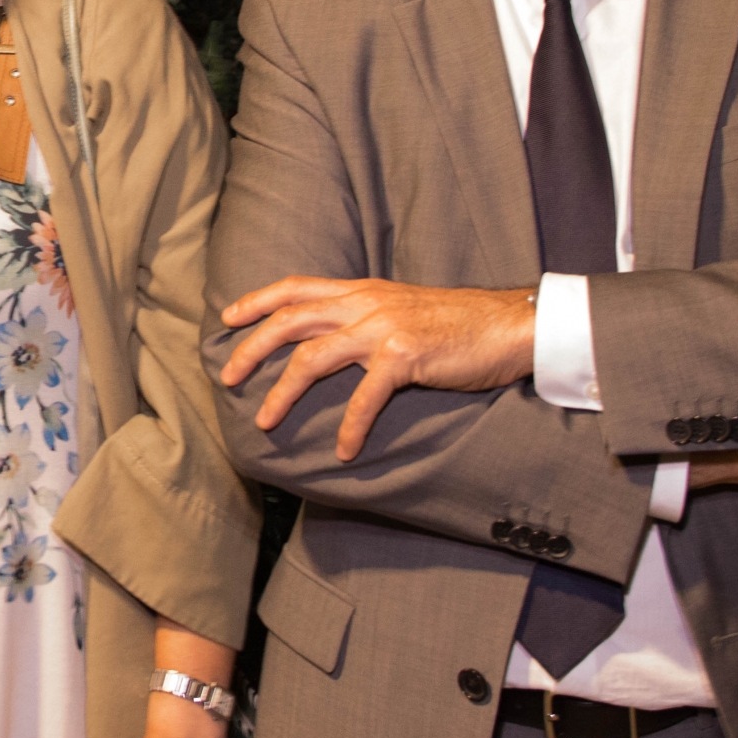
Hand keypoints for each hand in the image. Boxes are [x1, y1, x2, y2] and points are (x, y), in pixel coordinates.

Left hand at [217, 278, 536, 460]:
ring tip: (266, 421)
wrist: (510, 325)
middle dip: (252, 349)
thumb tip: (336, 338)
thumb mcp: (404, 308)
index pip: (297, 286)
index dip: (258, 300)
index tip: (227, 318)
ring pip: (312, 358)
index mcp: (363, 291)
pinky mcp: (405, 356)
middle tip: (228, 378)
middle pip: (290, 321)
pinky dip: (350, 428)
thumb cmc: (460, 324)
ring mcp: (384, 328)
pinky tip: (345, 451)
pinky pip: (364, 398)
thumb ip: (368, 316)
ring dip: (283, 393)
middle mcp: (366, 303)